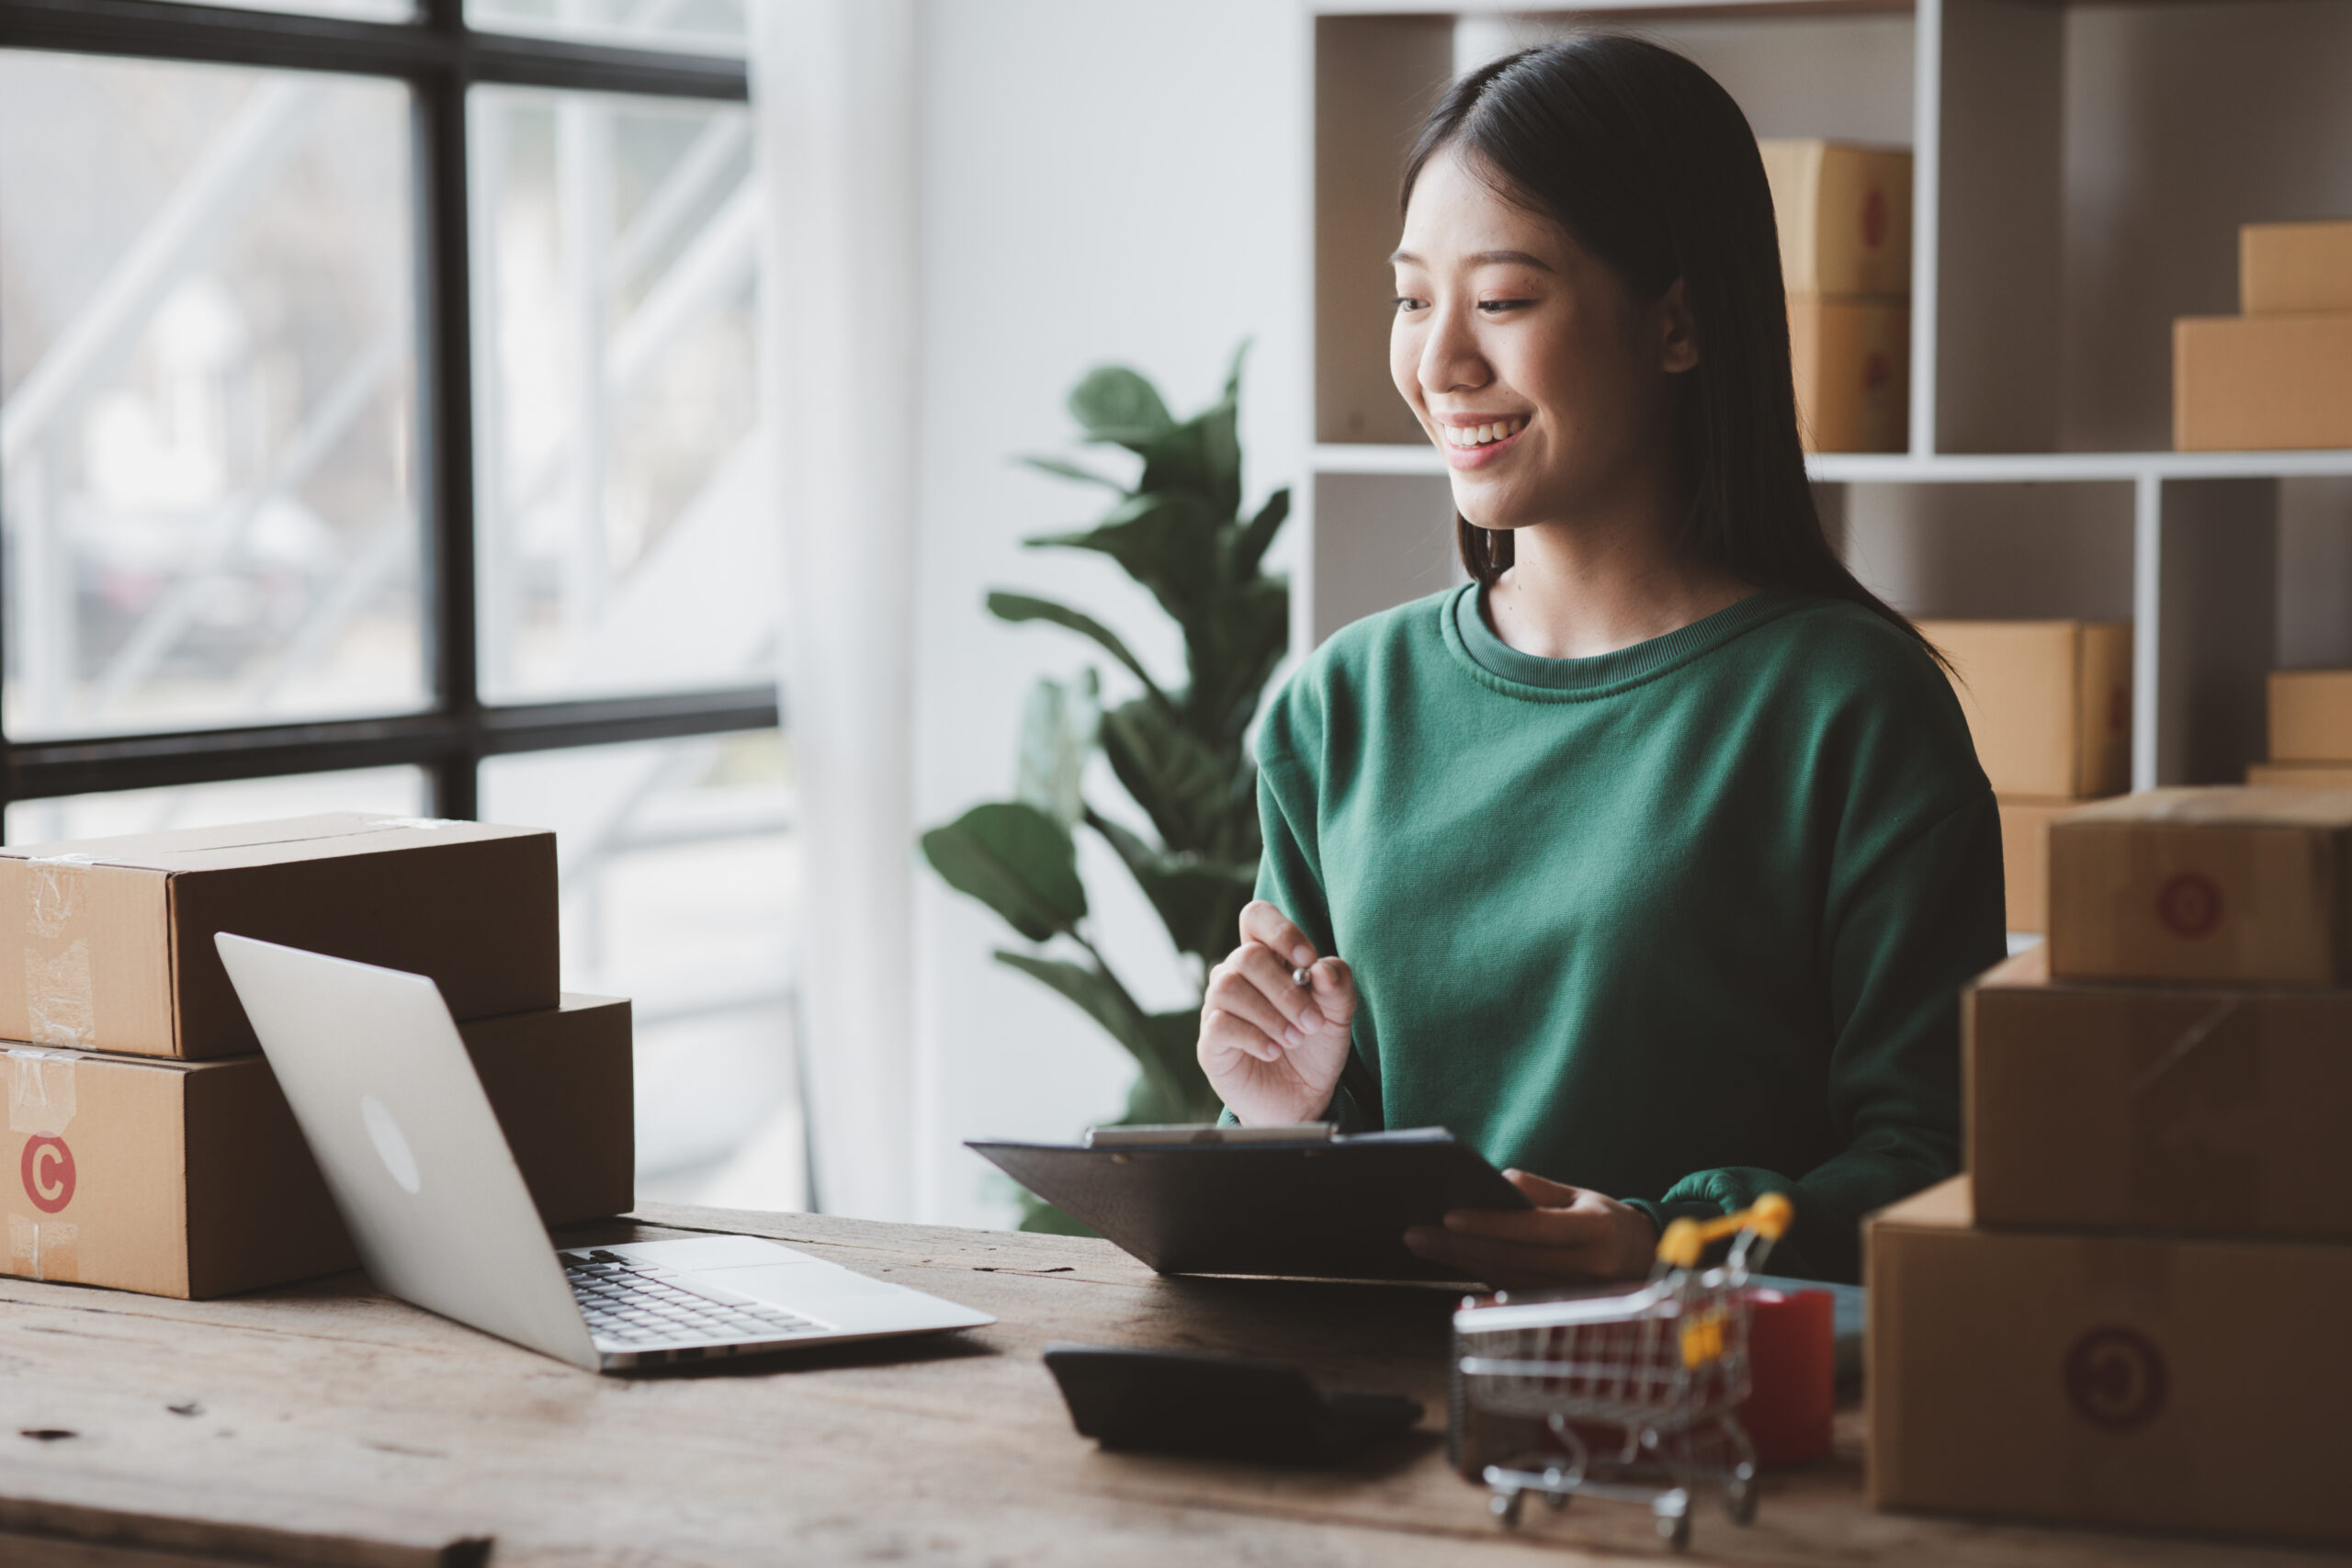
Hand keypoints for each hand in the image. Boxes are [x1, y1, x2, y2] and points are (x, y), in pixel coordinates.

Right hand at [1197, 901, 1358, 1125]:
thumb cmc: (1315, 1048)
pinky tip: (1273, 1051)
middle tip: (1312, 1022)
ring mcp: (1218, 1007)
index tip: (1307, 961)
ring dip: (1270, 1014)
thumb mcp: (1338, 1014)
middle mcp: (1237, 975)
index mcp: (1268, 958)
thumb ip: (1337, 985)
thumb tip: (1321, 969)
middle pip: (1246, 955)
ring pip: (1228, 986)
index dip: (1280, 931)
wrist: (1302, 1099)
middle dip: (1286, 990)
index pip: (1256, 917)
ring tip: (1294, 1039)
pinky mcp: (1210, 1041)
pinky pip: (1219, 1023)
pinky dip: (1253, 1036)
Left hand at [1403, 1171, 1659, 1286]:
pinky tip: (1450, 1261)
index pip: (1532, 1227)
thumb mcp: (1581, 1195)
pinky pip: (1511, 1290)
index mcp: (1594, 1228)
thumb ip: (1537, 1189)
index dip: (1488, 1223)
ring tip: (1423, 1244)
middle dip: (1457, 1247)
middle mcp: (1587, 1266)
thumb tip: (1490, 1182)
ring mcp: (1573, 1294)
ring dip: (1459, 1263)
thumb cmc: (1605, 1219)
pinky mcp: (1559, 1309)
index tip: (1447, 1216)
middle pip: (1510, 1258)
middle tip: (1414, 1234)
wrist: (1646, 1262)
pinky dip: (1477, 1275)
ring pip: (1506, 1278)